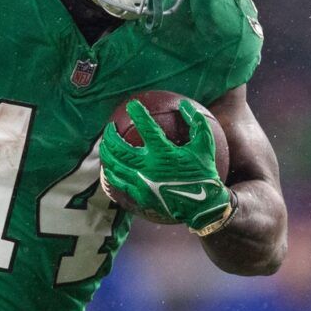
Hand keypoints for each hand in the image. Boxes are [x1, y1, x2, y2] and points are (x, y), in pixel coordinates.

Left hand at [98, 99, 233, 233]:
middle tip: (110, 127)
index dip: (138, 113)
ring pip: (114, 165)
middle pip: (120, 148)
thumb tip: (184, 104)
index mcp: (164, 153)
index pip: (146, 128)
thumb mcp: (205, 146)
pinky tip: (109, 165)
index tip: (132, 105)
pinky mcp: (139, 195)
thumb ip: (196, 122)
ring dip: (106, 152)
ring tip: (105, 144)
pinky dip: (110, 171)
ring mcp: (142, 182)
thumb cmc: (204, 173)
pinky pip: (118, 181)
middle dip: (111, 135)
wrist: (202, 206)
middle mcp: (149, 167)